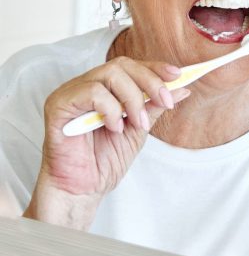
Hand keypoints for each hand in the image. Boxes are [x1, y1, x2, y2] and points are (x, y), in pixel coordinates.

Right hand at [26, 56, 188, 226]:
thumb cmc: (105, 161)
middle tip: (165, 102)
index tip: (178, 75)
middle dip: (150, 81)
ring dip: (132, 98)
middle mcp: (86, 86)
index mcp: (104, 88)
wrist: (82, 190)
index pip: (131, 66)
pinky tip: (114, 128)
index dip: (155, 68)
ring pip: (109, 74)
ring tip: (136, 123)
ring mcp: (70, 93)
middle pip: (121, 65)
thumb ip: (155, 106)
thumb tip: (182, 88)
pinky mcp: (58, 105)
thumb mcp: (139, 129)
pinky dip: (110, 109)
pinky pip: (91, 92)